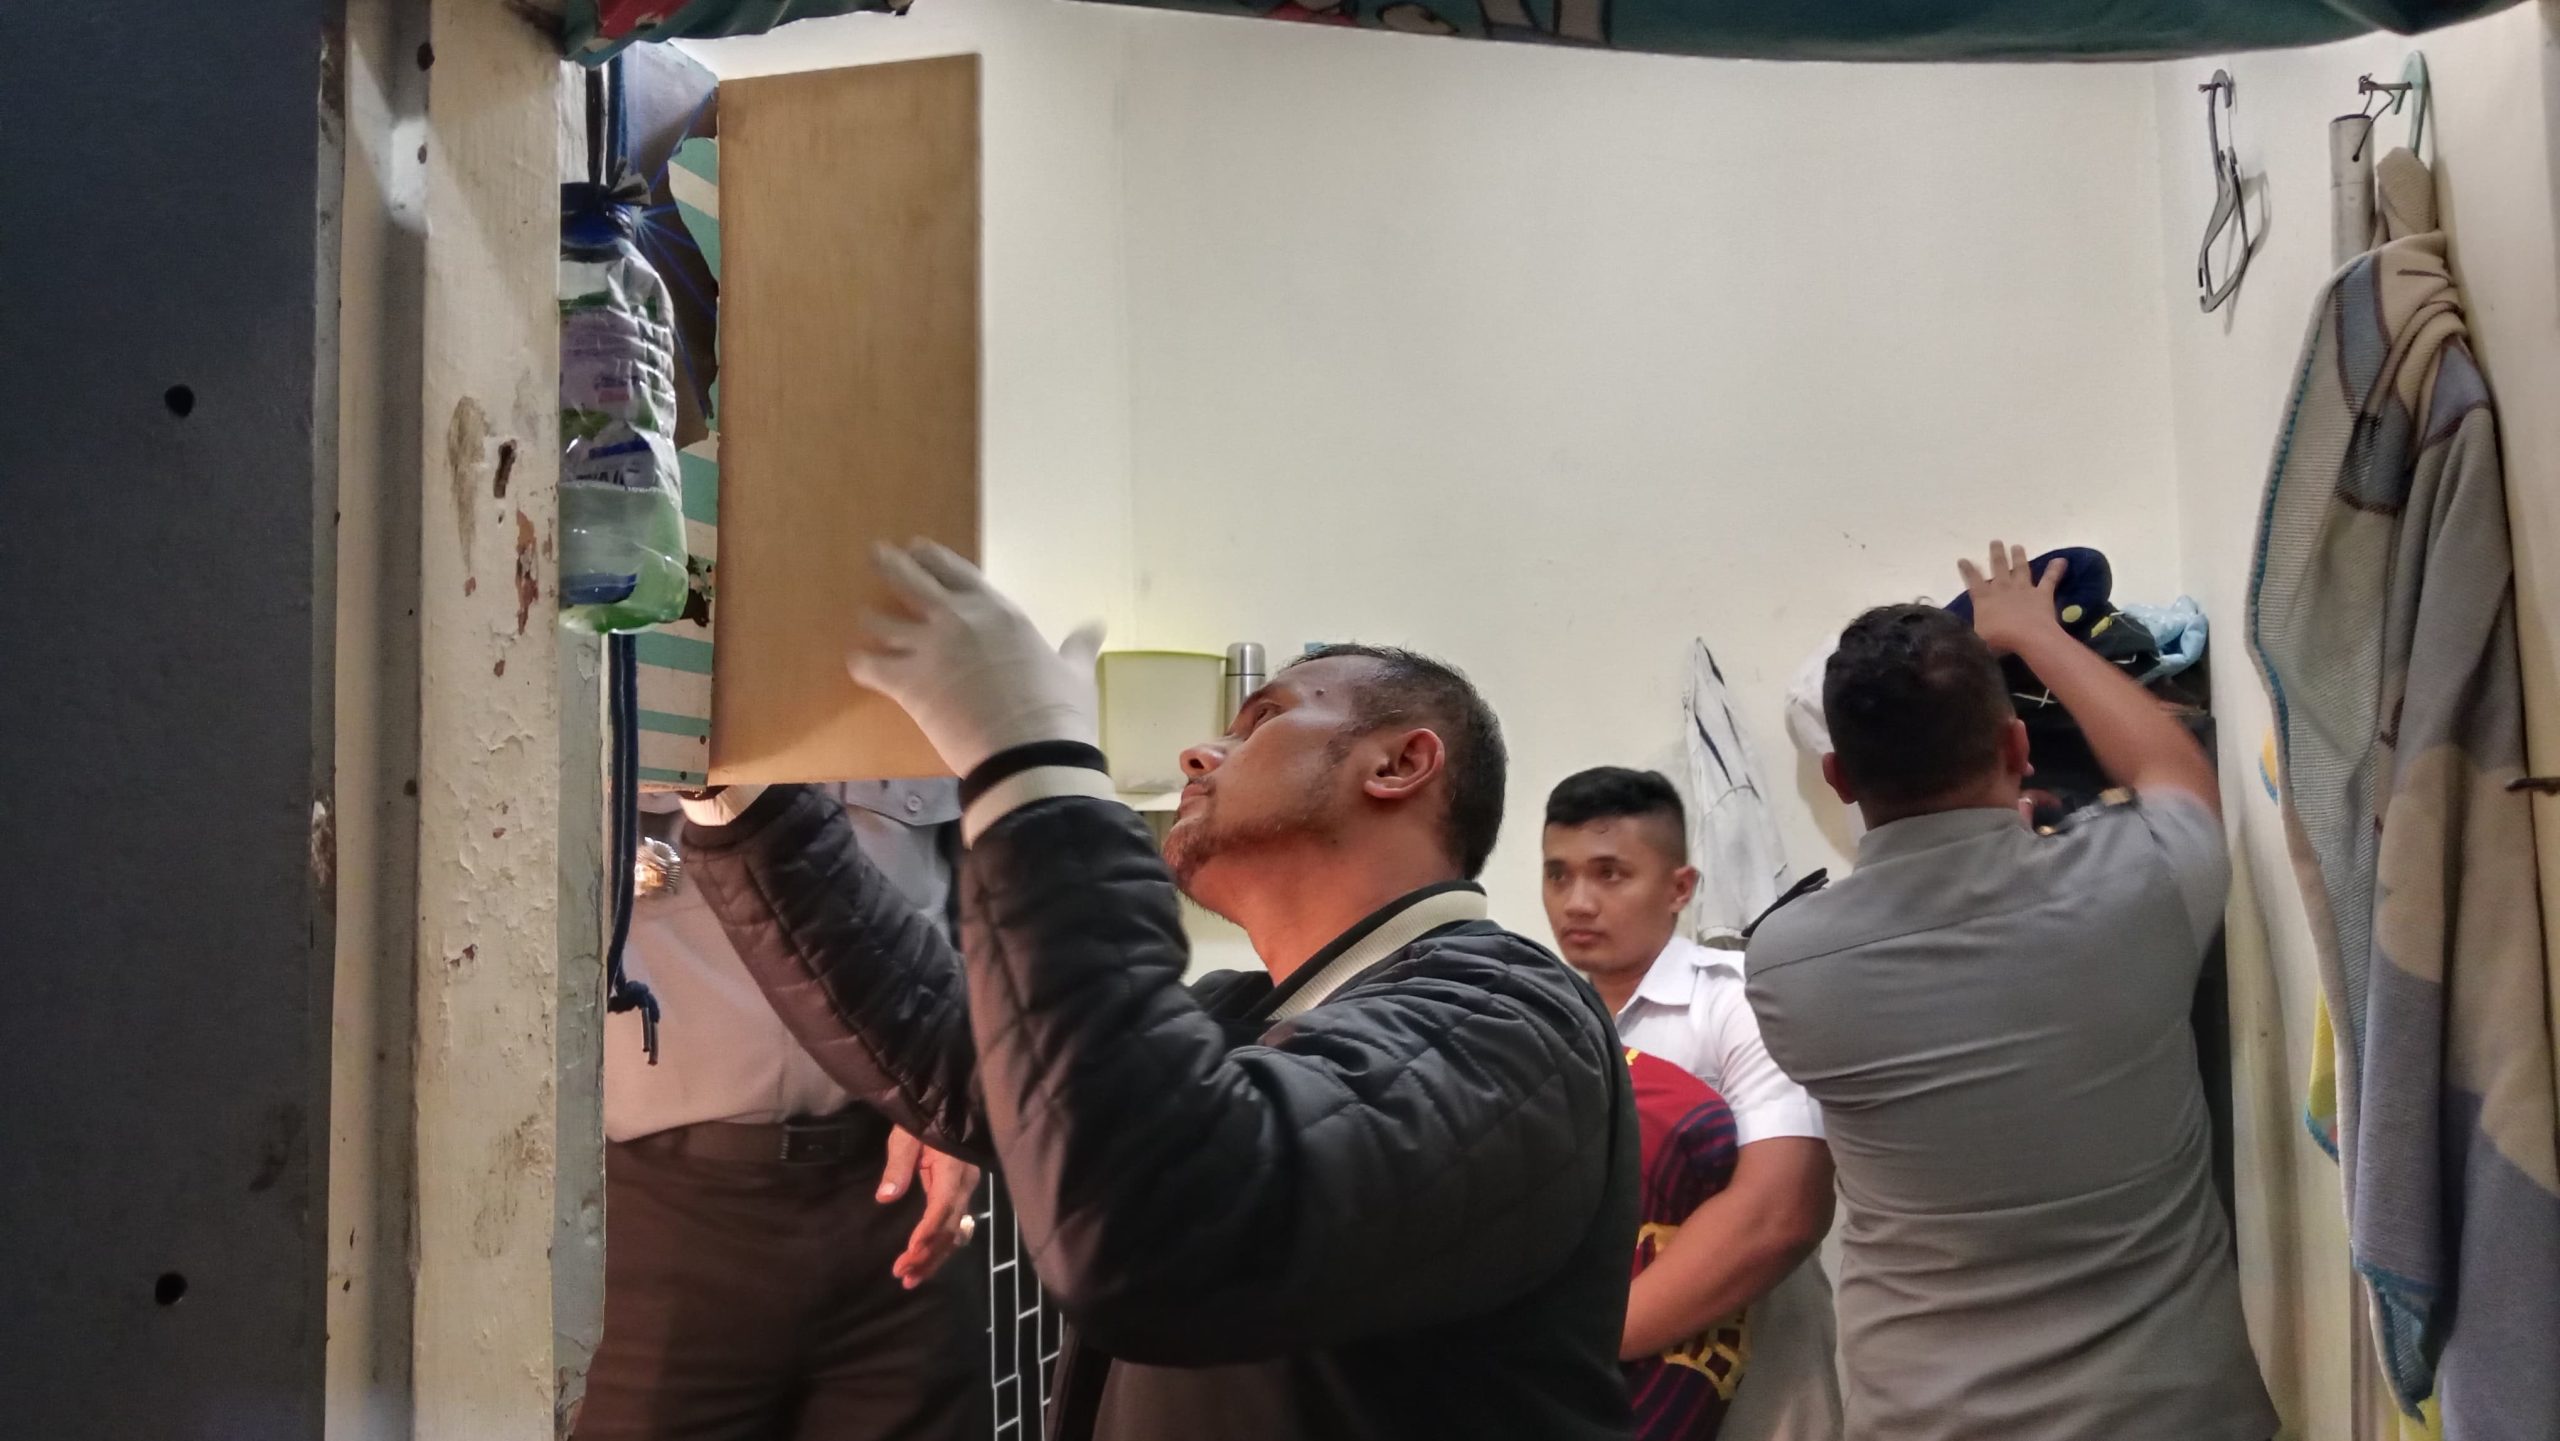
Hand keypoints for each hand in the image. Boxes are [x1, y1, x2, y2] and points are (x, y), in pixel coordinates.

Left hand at [848, 540, 1105, 776]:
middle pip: (911, 580)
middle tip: (877, 554)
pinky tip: (860, 663)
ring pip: (882, 620)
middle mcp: (957, 620)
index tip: (917, 548)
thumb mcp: (1074, 672)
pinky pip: (869, 665)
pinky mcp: (907, 684)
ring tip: (865, 617)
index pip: (957, 571)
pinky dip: (862, 663)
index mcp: (999, 612)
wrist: (1028, 752)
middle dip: (891, 564)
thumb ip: (1078, 646)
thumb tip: (1097, 626)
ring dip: (872, 618)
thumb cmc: (1058, 711)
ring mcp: (928, 649)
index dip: (933, 557)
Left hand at [878, 1125, 981, 1289]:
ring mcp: (965, 1191)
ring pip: (953, 1233)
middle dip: (927, 1255)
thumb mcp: (905, 1138)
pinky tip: (924, 1262)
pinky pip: (952, 1226)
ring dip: (932, 1257)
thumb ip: (898, 1167)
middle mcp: (965, 1185)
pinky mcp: (959, 1195)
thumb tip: (886, 1197)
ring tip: (910, 1280)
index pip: (942, 1207)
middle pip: (950, 1228)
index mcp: (953, 1170)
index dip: (928, 1231)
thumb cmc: (922, 1119)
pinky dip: (939, 1247)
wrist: (946, 1106)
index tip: (911, 1252)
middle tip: (903, 1276)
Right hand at [1957, 541, 2065, 656]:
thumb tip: (1971, 625)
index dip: (1967, 570)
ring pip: (2020, 568)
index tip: (1963, 560)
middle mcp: (2002, 588)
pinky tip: (2061, 561)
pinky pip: (2050, 579)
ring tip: (2017, 547)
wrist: (2028, 637)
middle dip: (1996, 553)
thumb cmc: (1999, 639)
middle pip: (1998, 566)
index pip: (1973, 580)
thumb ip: (1975, 626)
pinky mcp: (2042, 594)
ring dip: (2018, 557)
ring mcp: (2023, 589)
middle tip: (1996, 542)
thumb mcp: (1977, 635)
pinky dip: (2055, 569)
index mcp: (1984, 598)